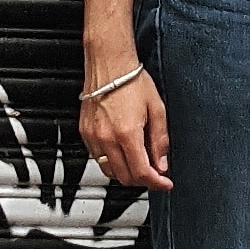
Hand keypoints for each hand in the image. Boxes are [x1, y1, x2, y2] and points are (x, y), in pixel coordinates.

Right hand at [79, 66, 170, 191]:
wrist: (109, 64)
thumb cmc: (132, 81)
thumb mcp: (157, 110)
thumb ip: (160, 141)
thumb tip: (162, 163)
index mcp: (127, 133)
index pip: (142, 172)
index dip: (156, 183)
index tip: (164, 184)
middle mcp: (107, 138)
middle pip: (124, 177)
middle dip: (142, 180)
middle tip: (155, 174)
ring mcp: (93, 136)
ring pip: (108, 171)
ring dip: (126, 173)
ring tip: (139, 163)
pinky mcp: (84, 132)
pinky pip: (97, 158)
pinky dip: (111, 162)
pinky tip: (122, 153)